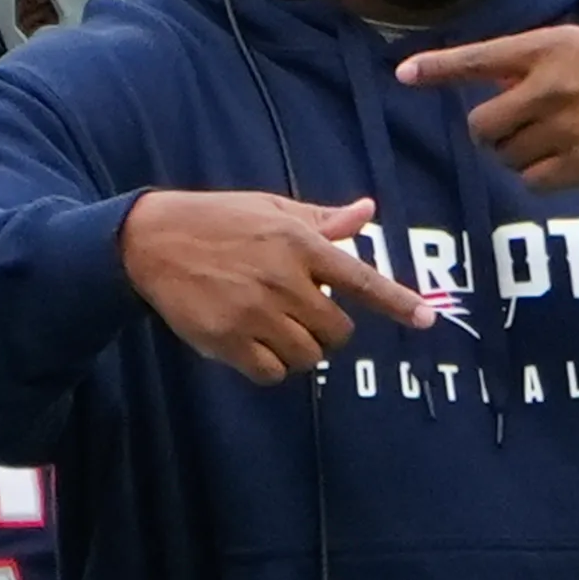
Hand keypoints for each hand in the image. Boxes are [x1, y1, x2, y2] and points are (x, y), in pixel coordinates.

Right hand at [121, 193, 434, 383]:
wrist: (151, 240)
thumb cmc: (218, 220)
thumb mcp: (271, 207)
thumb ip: (322, 220)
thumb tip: (366, 212)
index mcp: (298, 242)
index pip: (359, 278)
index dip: (396, 301)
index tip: (427, 320)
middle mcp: (283, 279)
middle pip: (337, 332)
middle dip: (328, 330)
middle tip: (300, 313)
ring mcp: (255, 312)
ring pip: (308, 357)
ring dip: (300, 349)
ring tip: (274, 326)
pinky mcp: (228, 340)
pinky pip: (272, 372)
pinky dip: (271, 366)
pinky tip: (253, 344)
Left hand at [397, 28, 578, 191]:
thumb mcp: (578, 44)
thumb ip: (528, 62)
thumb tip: (482, 79)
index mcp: (547, 48)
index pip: (479, 58)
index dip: (437, 68)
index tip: (403, 74)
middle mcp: (550, 87)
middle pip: (482, 125)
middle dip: (493, 130)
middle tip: (519, 124)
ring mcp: (564, 128)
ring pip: (505, 157)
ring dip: (518, 153)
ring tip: (553, 138)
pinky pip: (532, 181)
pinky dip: (539, 175)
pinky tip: (564, 159)